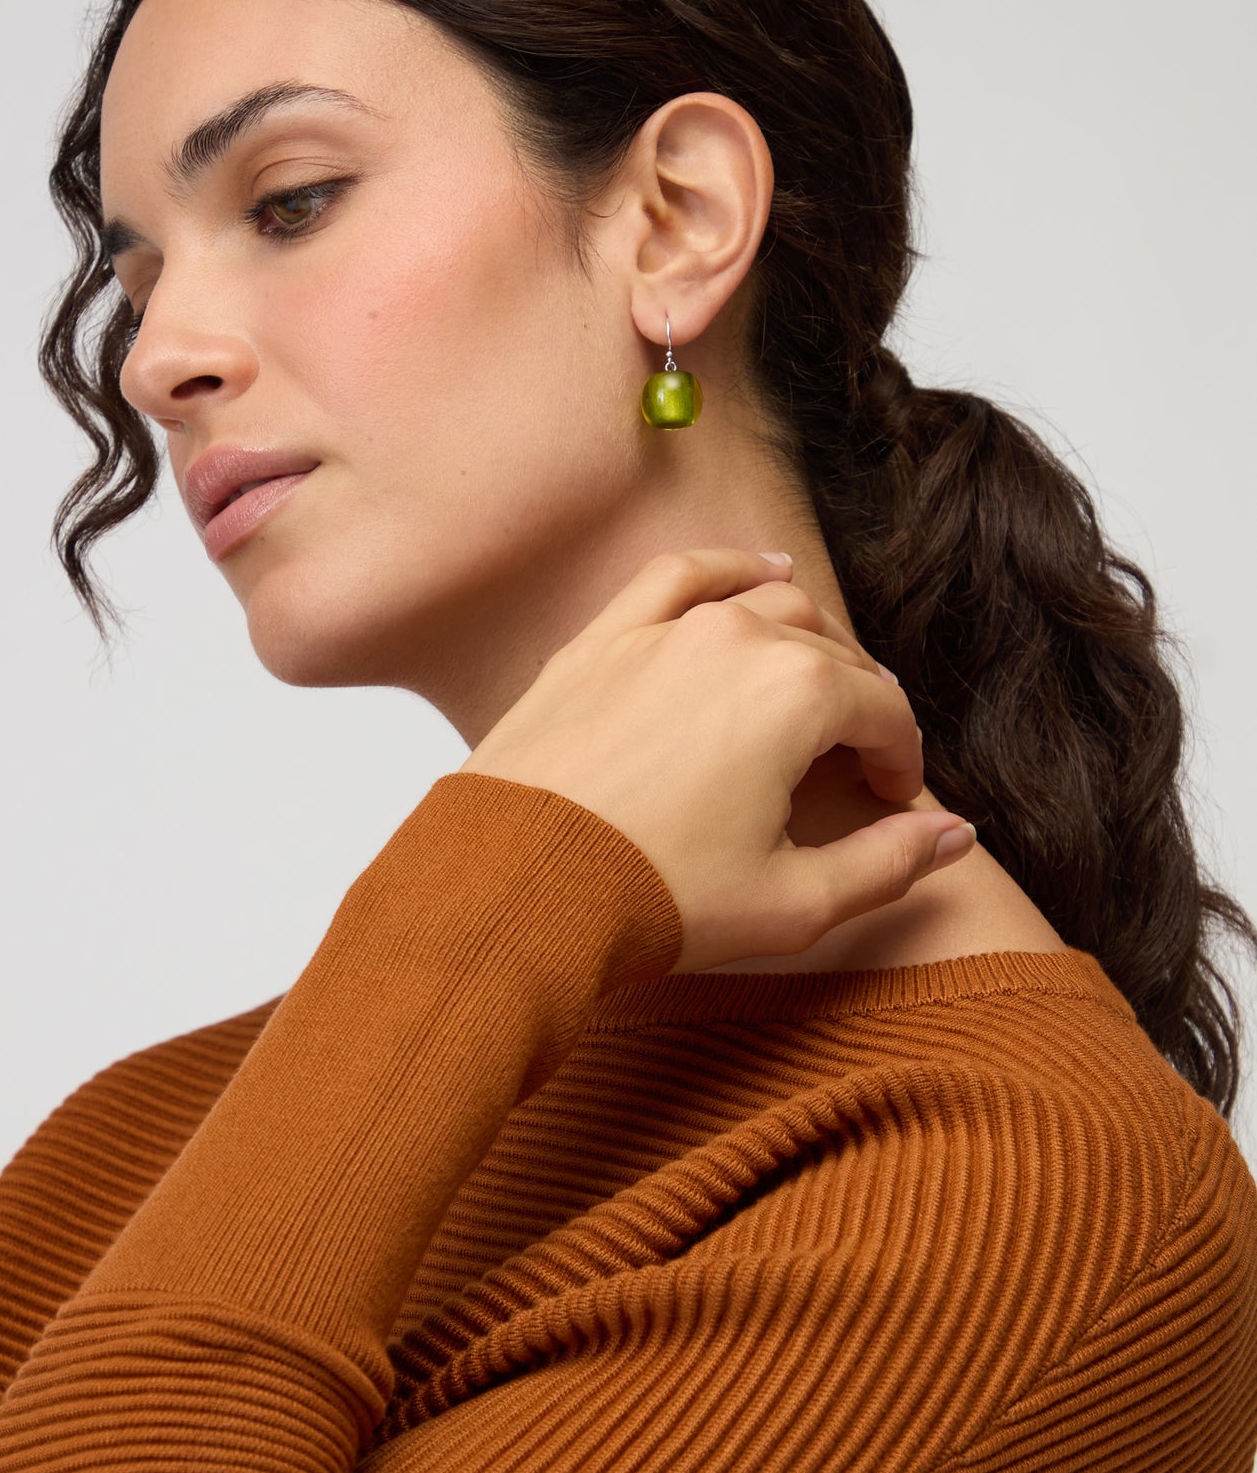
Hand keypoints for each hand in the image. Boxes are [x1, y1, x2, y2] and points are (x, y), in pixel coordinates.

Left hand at [459, 548, 974, 972]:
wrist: (516, 887)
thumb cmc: (650, 898)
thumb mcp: (792, 904)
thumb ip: (888, 864)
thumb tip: (955, 835)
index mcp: (799, 693)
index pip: (885, 714)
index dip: (901, 763)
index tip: (893, 802)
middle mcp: (738, 638)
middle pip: (832, 659)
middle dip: (857, 712)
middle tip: (851, 768)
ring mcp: (664, 629)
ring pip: (769, 606)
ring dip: (805, 646)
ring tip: (812, 696)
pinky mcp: (604, 639)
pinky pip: (682, 575)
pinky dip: (731, 568)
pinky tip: (762, 573)